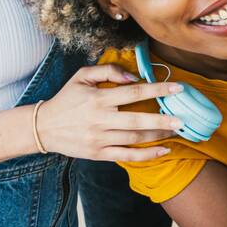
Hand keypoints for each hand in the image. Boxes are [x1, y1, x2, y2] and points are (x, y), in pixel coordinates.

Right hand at [34, 64, 183, 161]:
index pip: (134, 93)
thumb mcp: (82, 76)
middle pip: (137, 119)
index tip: (178, 88)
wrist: (43, 127)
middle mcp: (100, 119)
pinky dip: (146, 155)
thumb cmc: (67, 98)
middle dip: (162, 120)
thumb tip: (133, 77)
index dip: (158, 90)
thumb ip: (108, 70)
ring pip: (135, 138)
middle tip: (183, 119)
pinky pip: (127, 156)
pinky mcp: (98, 154)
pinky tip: (163, 150)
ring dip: (158, 135)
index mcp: (98, 98)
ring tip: (177, 130)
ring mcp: (99, 139)